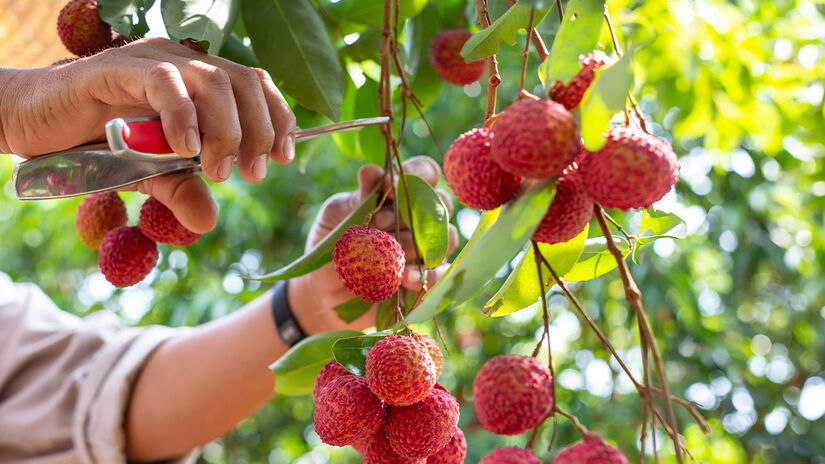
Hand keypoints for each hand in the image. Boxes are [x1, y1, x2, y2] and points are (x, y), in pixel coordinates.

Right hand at [0, 37, 295, 233]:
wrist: (31, 124)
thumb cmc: (92, 144)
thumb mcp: (145, 176)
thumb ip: (178, 190)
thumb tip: (208, 221)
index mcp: (196, 81)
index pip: (253, 85)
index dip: (278, 117)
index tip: (284, 158)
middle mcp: (179, 63)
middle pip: (242, 82)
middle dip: (260, 130)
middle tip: (253, 173)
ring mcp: (149, 62)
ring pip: (212, 81)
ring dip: (227, 129)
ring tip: (219, 170)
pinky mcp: (116, 70)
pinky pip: (163, 83)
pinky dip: (183, 116)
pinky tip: (185, 149)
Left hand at [288, 156, 459, 334]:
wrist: (326, 291)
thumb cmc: (333, 246)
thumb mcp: (335, 218)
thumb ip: (356, 198)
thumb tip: (372, 171)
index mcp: (400, 194)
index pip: (426, 171)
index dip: (416, 174)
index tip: (389, 187)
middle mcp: (420, 218)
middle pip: (442, 203)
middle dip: (411, 213)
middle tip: (379, 225)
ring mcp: (428, 248)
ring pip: (446, 237)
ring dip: (417, 245)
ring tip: (389, 255)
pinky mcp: (429, 278)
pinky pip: (443, 273)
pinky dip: (427, 275)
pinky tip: (405, 279)